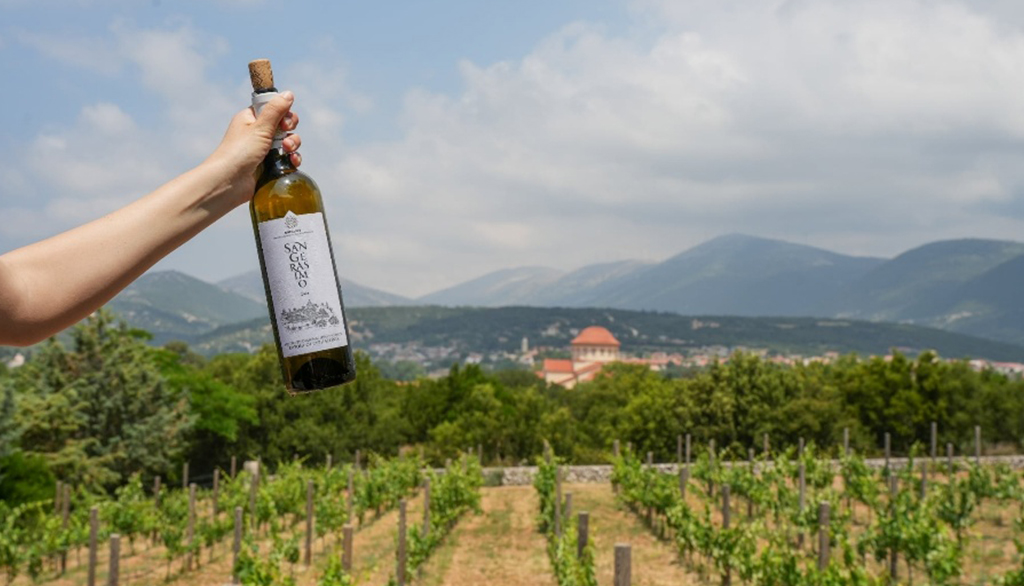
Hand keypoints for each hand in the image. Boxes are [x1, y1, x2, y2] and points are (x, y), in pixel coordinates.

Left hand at [204, 90, 302, 205]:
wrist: (228, 182)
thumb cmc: (239, 152)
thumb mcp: (259, 127)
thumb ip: (276, 110)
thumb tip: (289, 93)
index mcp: (251, 119)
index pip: (274, 108)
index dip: (283, 113)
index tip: (283, 121)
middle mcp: (257, 133)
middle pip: (284, 125)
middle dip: (290, 130)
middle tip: (285, 134)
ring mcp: (263, 150)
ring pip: (288, 142)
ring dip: (293, 144)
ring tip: (287, 151)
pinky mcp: (269, 166)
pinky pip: (287, 158)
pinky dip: (292, 159)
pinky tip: (292, 162)